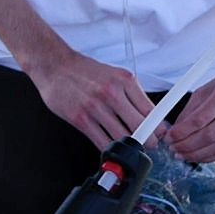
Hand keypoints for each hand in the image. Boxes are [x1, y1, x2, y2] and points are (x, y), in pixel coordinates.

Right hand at [29, 50, 154, 152]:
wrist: (54, 65)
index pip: (150, 110)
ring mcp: (95, 107)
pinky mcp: (80, 119)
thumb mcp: (114, 74)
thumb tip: (148, 115)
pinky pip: (101, 141)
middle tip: (150, 145)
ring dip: (130, 147)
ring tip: (132, 148)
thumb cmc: (84, 71)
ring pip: (121, 136)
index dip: (158, 127)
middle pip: (139, 126)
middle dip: (148, 140)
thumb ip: (131, 93)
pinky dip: (110, 148)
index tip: (159, 133)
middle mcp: (111, 93)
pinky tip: (112, 148)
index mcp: (124, 81)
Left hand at [165, 56, 214, 163]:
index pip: (200, 119)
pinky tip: (201, 155)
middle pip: (211, 136)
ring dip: (199, 155)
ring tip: (184, 155)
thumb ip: (191, 109)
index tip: (169, 138)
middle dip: (187, 146)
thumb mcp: (208, 87)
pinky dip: (214, 156)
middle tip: (173, 149)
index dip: (181, 132)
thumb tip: (174, 131)